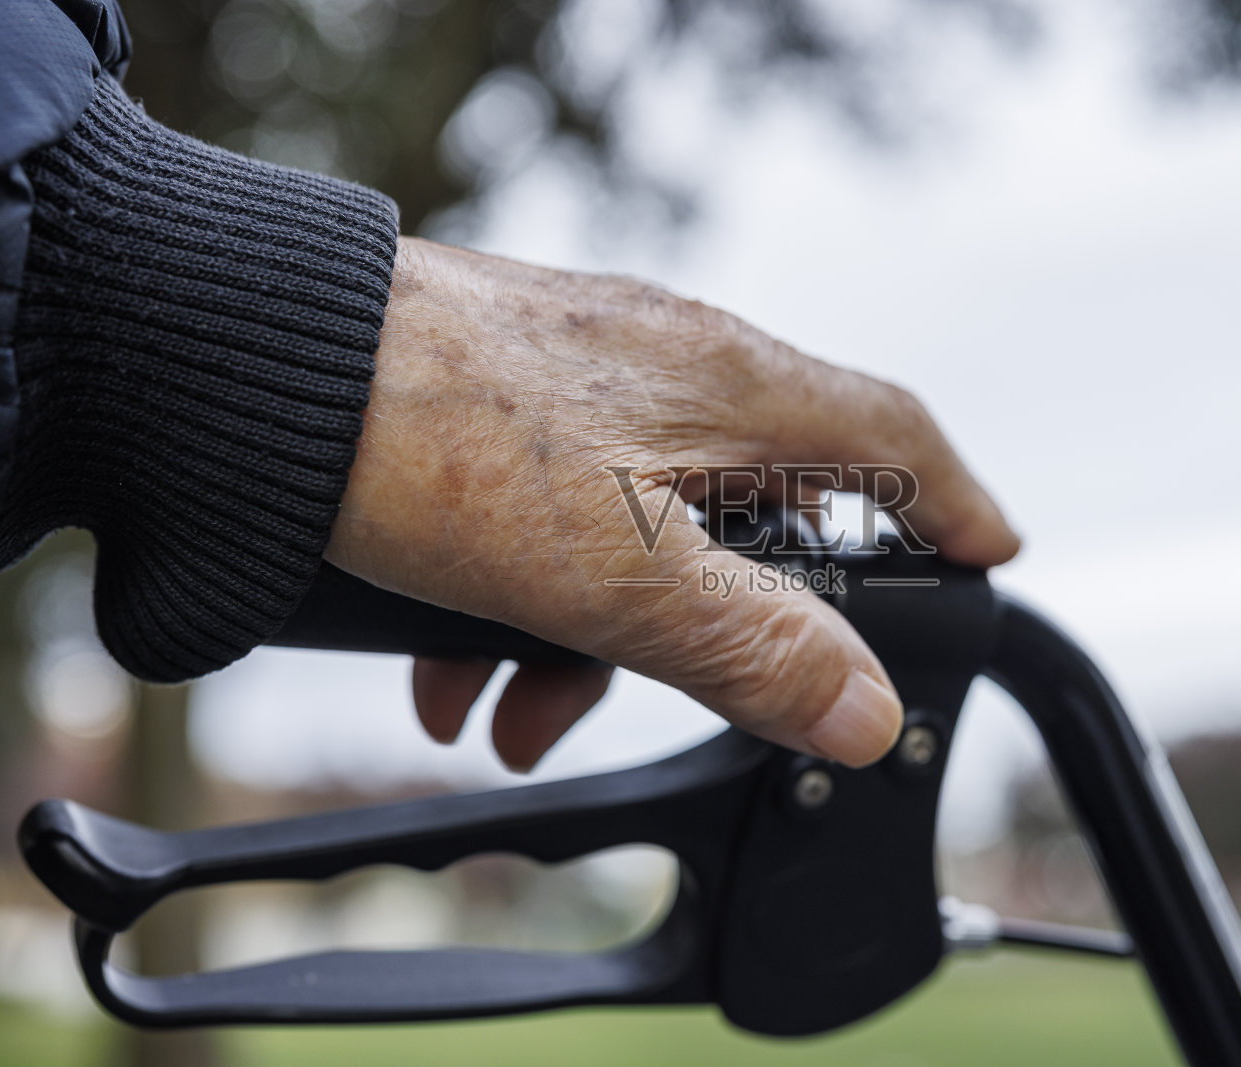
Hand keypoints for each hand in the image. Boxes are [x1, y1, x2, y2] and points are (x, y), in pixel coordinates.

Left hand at [325, 236, 1019, 769]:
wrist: (252, 369)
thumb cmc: (441, 438)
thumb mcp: (619, 573)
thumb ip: (752, 645)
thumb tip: (865, 710)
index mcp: (731, 384)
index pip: (889, 437)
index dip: (953, 504)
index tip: (988, 557)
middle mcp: (669, 365)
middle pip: (755, 507)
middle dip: (719, 629)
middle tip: (696, 699)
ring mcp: (582, 379)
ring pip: (640, 526)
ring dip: (593, 641)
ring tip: (516, 717)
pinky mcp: (500, 403)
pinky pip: (552, 514)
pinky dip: (523, 604)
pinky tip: (453, 674)